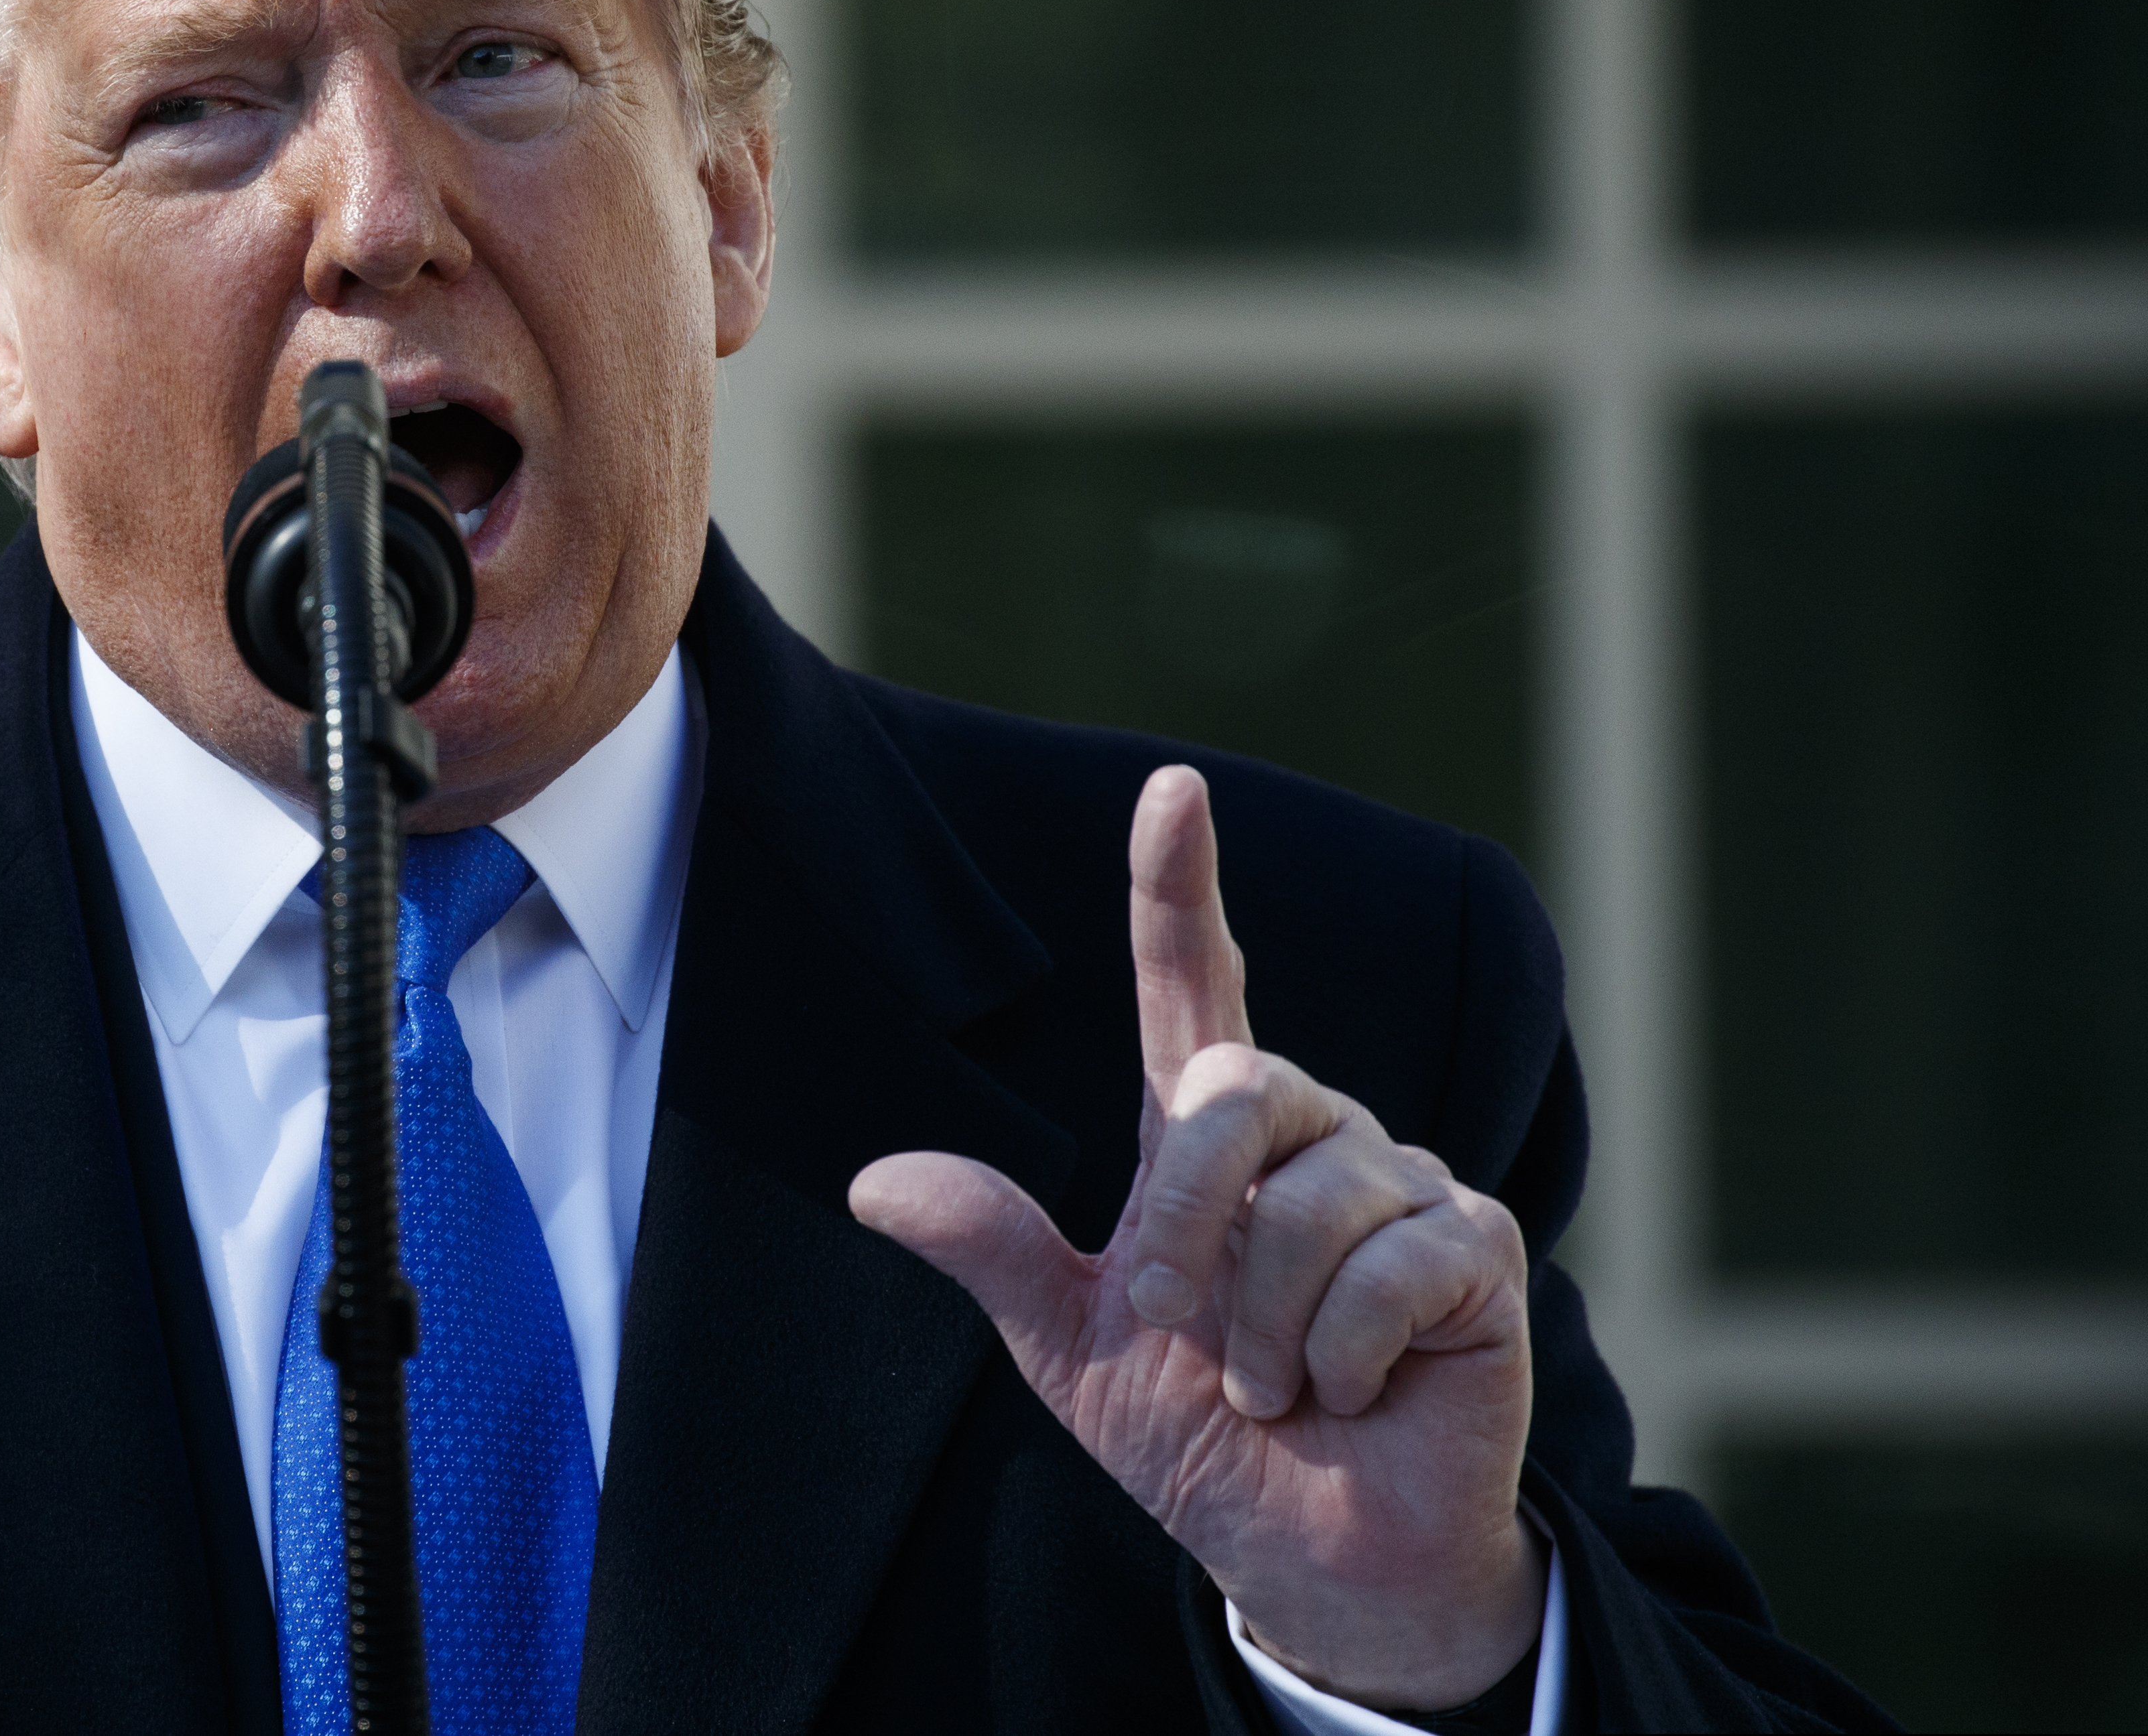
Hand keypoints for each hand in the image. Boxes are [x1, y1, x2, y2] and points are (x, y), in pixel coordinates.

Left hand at [850, 766, 1538, 1711]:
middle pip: (1228, 1089)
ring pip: (1307, 1198)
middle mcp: (1310, 1134)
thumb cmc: (1203, 1442)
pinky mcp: (1477, 1249)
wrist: (1314, 1559)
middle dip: (1181, 1218)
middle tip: (1169, 1323)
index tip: (1172, 791)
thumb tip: (874, 1182)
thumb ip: (992, 1248)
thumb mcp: (1070, 1347)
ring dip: (1261, 1326)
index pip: (1193, 986)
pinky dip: (1338, 1356)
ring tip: (1273, 1387)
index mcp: (1208, 1140)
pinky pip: (1390, 1268)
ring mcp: (1404, 1182)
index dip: (1179, 888)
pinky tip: (1350, 1394)